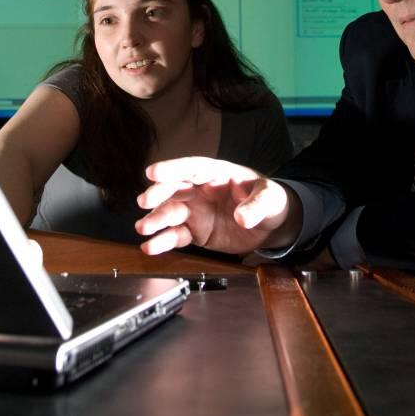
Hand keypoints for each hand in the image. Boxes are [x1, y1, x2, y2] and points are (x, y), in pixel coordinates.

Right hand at [135, 157, 296, 255]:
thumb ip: (257, 205)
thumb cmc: (270, 201)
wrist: (271, 224)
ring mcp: (196, 211)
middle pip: (174, 189)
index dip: (172, 169)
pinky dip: (163, 241)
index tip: (153, 172)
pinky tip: (151, 247)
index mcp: (216, 173)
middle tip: (144, 202)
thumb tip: (242, 217)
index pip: (191, 168)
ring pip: (170, 212)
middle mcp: (200, 190)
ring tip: (143, 228)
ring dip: (155, 219)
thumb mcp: (270, 198)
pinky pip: (176, 235)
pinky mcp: (195, 231)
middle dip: (158, 194)